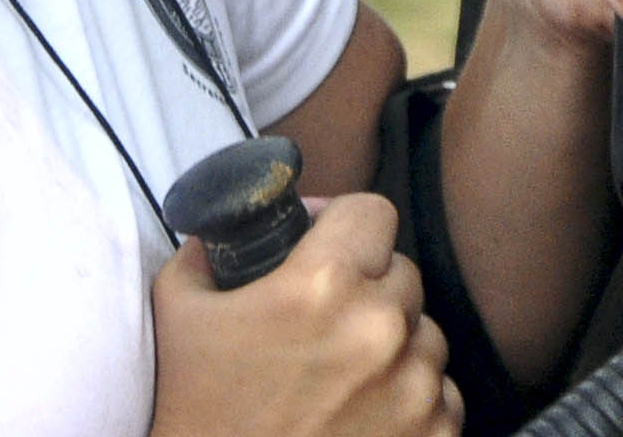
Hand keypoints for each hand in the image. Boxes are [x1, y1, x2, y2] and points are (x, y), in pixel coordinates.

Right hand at [149, 193, 460, 436]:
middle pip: (402, 272)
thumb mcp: (178, 309)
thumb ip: (206, 251)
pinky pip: (444, 394)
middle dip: (367, 286)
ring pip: (426, 334)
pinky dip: (414, 398)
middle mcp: (379, 329)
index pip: (373, 211)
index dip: (345, 222)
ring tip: (346, 372)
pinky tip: (367, 411)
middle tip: (327, 317)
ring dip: (394, 344)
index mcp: (323, 284)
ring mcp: (413, 389)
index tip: (324, 243)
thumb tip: (229, 226)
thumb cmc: (197, 409)